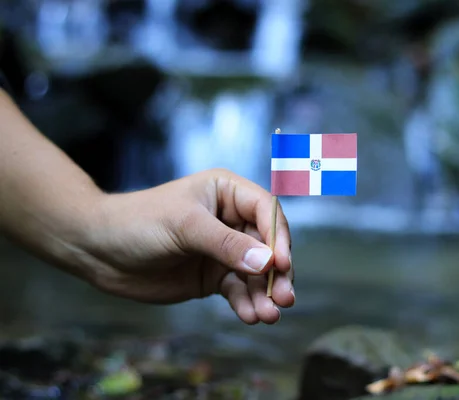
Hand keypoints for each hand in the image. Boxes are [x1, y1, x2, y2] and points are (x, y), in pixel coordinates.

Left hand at [83, 168, 293, 324]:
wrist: (98, 250)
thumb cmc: (138, 222)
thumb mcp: (184, 227)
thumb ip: (226, 245)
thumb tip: (268, 263)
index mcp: (227, 192)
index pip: (266, 211)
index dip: (278, 237)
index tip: (281, 264)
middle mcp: (230, 219)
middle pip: (268, 245)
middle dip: (277, 273)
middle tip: (284, 298)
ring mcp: (223, 250)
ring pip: (256, 272)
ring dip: (264, 294)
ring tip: (268, 315)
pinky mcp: (213, 276)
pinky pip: (238, 290)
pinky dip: (246, 303)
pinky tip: (250, 316)